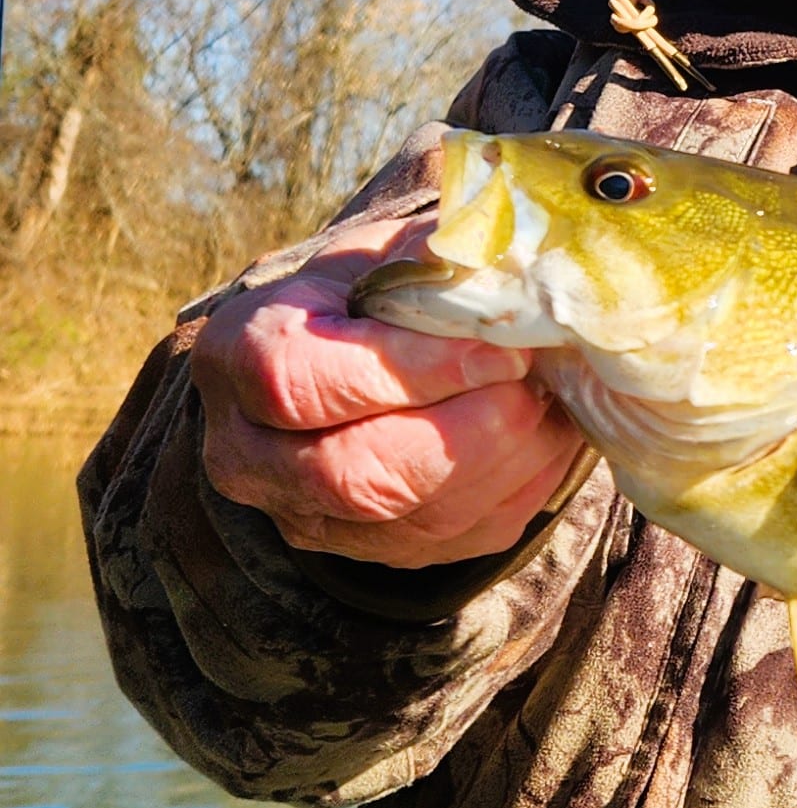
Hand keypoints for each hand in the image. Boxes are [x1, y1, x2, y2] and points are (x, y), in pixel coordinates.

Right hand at [193, 216, 583, 569]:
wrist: (357, 361)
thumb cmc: (372, 296)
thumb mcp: (386, 254)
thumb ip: (435, 257)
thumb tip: (509, 262)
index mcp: (239, 355)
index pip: (301, 381)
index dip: (409, 370)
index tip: (496, 348)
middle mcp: (251, 453)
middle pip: (352, 472)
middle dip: (465, 430)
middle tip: (531, 382)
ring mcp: (310, 517)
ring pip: (413, 516)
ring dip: (504, 459)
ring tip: (547, 400)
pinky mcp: (377, 553)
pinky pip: (459, 537)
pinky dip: (520, 486)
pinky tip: (546, 434)